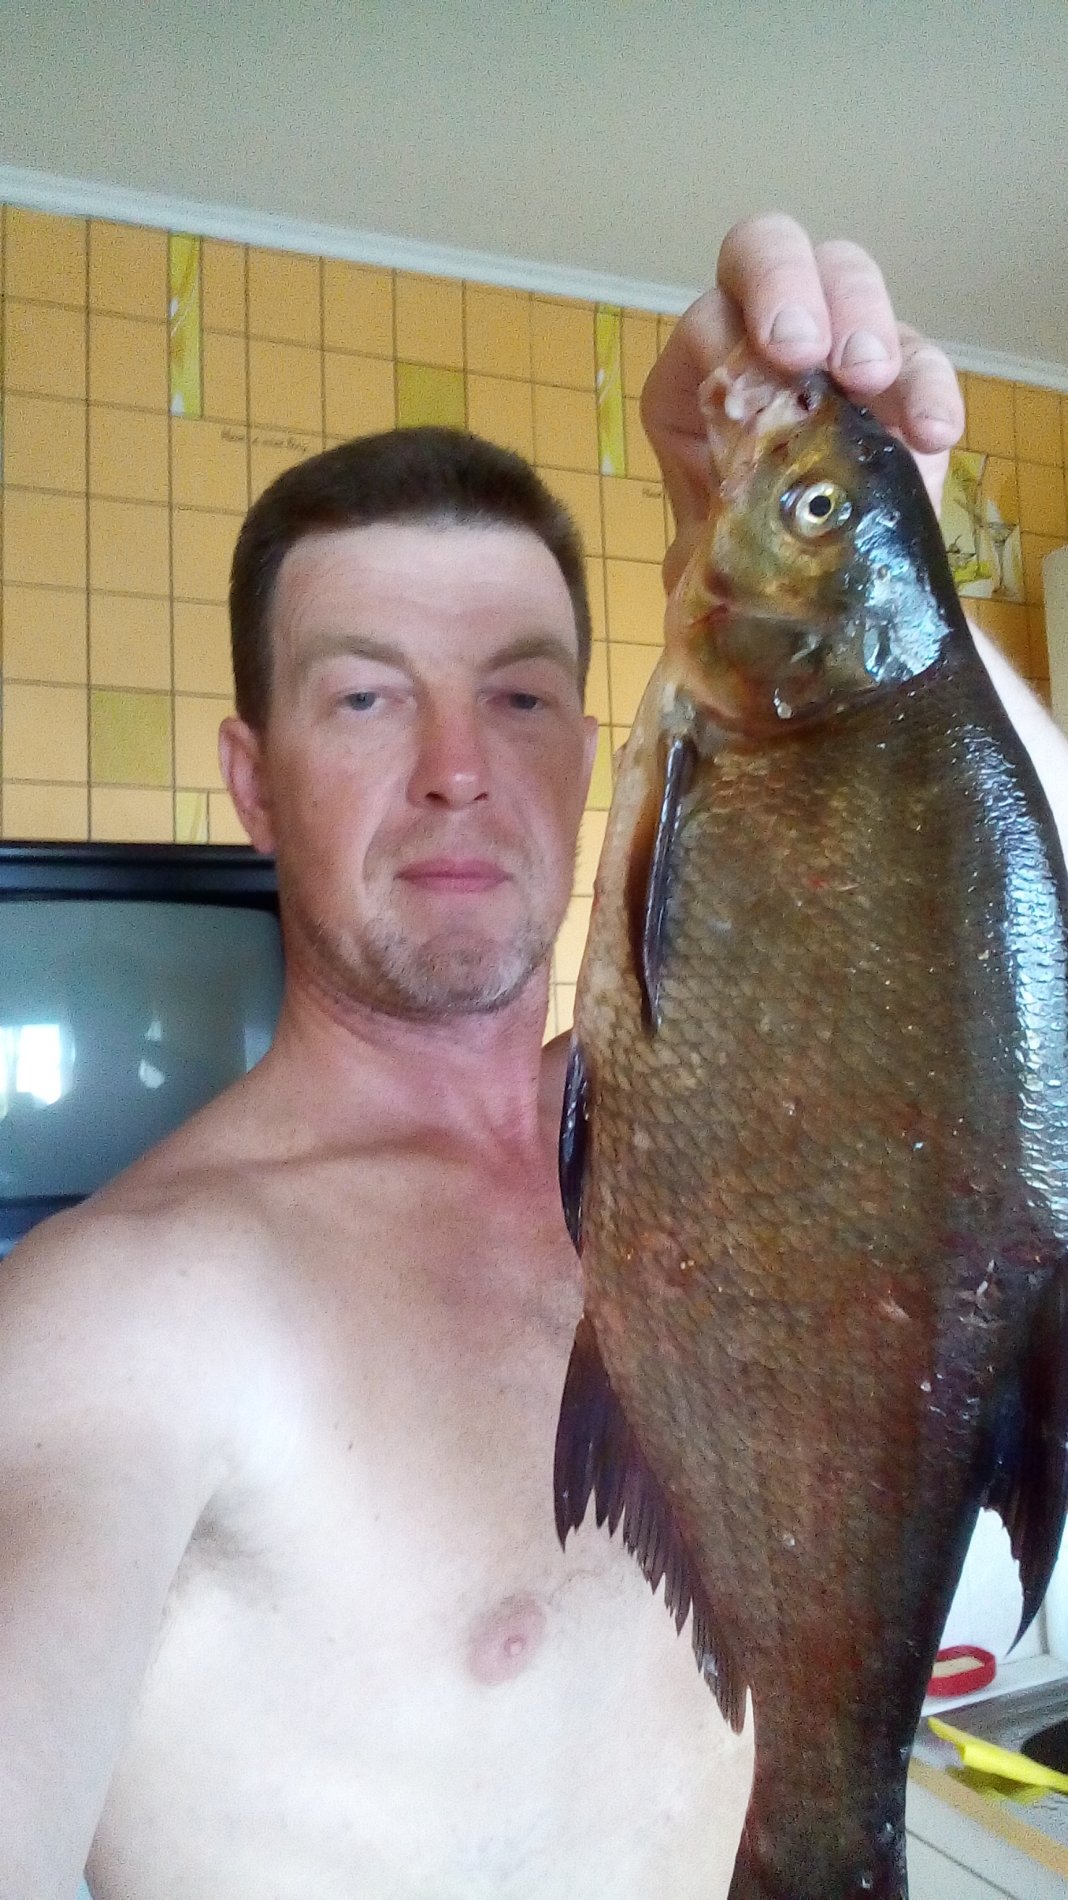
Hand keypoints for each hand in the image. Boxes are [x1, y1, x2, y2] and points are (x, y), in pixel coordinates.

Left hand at [641, 213, 964, 586]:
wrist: (816, 601)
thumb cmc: (748, 567)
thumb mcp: (713, 563)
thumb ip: (704, 553)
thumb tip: (704, 560)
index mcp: (696, 378)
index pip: (706, 320)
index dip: (731, 333)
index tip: (766, 370)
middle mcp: (761, 341)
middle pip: (768, 252)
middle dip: (789, 286)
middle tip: (811, 352)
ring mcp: (834, 347)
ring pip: (846, 277)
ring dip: (861, 317)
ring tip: (871, 379)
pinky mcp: (901, 380)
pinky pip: (921, 360)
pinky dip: (930, 388)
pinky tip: (936, 434)